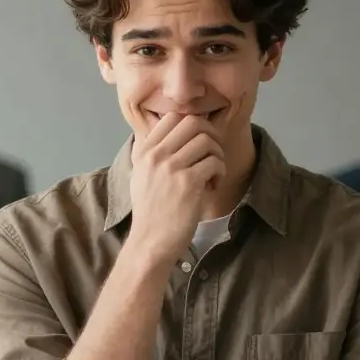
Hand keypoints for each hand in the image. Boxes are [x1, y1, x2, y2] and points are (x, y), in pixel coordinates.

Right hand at [127, 112, 226, 262]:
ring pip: (207, 141)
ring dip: (217, 156)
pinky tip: (212, 186)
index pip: (172, 117)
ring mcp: (172, 168)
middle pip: (193, 123)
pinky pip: (214, 162)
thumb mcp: (140, 176)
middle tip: (212, 153)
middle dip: (210, 135)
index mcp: (144, 151)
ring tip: (212, 174)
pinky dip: (219, 173)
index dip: (193, 125)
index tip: (198, 142)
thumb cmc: (149, 212)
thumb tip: (174, 132)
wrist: (150, 242)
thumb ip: (153, 153)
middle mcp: (156, 155)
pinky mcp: (189, 183)